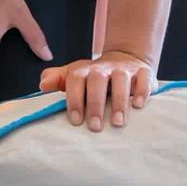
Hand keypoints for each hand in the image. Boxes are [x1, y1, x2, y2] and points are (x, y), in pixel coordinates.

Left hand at [39, 50, 154, 131]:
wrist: (125, 59)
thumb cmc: (95, 76)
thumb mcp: (75, 75)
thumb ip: (58, 80)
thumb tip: (43, 85)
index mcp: (84, 70)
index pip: (76, 80)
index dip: (74, 99)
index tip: (76, 121)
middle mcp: (103, 68)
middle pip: (97, 81)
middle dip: (95, 104)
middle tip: (95, 127)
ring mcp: (124, 69)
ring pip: (121, 80)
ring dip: (119, 101)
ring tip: (117, 123)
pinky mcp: (143, 72)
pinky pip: (144, 78)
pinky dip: (142, 91)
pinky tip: (138, 105)